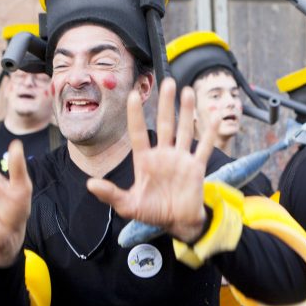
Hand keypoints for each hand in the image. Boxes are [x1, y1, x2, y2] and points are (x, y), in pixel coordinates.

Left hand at [87, 78, 214, 242]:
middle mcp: (163, 155)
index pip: (138, 133)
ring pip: (184, 130)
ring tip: (186, 90)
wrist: (178, 224)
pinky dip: (210, 132)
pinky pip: (204, 147)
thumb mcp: (128, 205)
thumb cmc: (152, 213)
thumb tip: (90, 184)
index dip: (135, 115)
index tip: (133, 95)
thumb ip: (111, 194)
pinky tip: (215, 116)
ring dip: (186, 111)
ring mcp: (181, 159)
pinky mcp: (196, 167)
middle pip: (164, 124)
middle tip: (167, 82)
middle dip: (165, 104)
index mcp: (145, 160)